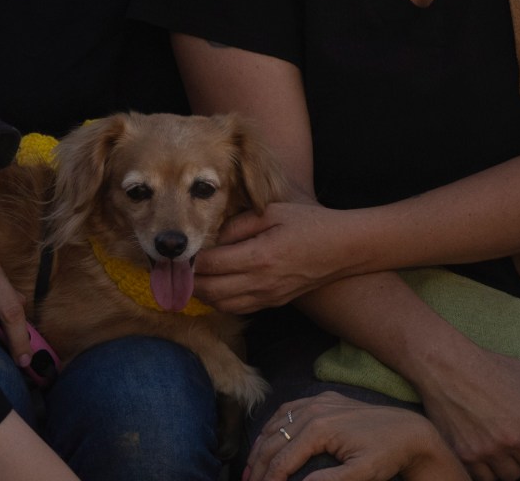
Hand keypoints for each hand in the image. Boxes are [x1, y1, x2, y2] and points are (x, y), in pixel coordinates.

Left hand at [192, 200, 357, 312]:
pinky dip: (220, 300)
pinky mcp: (273, 303)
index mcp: (259, 256)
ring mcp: (267, 297)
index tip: (180, 251)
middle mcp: (261, 282)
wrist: (342, 249)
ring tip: (193, 278)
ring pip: (221, 304)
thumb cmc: (308, 224)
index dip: (191, 260)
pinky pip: (237, 308)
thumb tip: (213, 237)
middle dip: (189, 282)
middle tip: (177, 269)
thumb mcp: (272, 212)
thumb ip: (238, 224)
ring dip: (202, 294)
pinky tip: (215, 285)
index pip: (211, 264)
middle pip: (210, 291)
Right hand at [246, 395, 461, 480]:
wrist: (409, 431)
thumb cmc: (387, 455)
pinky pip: (290, 409)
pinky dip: (274, 424)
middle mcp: (315, 409)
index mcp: (320, 428)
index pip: (283, 458)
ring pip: (277, 422)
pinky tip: (269, 437)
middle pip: (274, 439)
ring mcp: (319, 401)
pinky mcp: (325, 398)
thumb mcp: (361, 474)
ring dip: (261, 444)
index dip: (269, 479)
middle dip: (258, 465)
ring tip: (251, 468)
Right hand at [412, 342, 519, 480]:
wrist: (445, 367)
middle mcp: (514, 440)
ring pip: (514, 476)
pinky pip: (487, 479)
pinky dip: (489, 470)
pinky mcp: (467, 457)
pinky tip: (487, 452)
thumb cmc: (489, 367)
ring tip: (505, 446)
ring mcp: (489, 451)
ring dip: (513, 464)